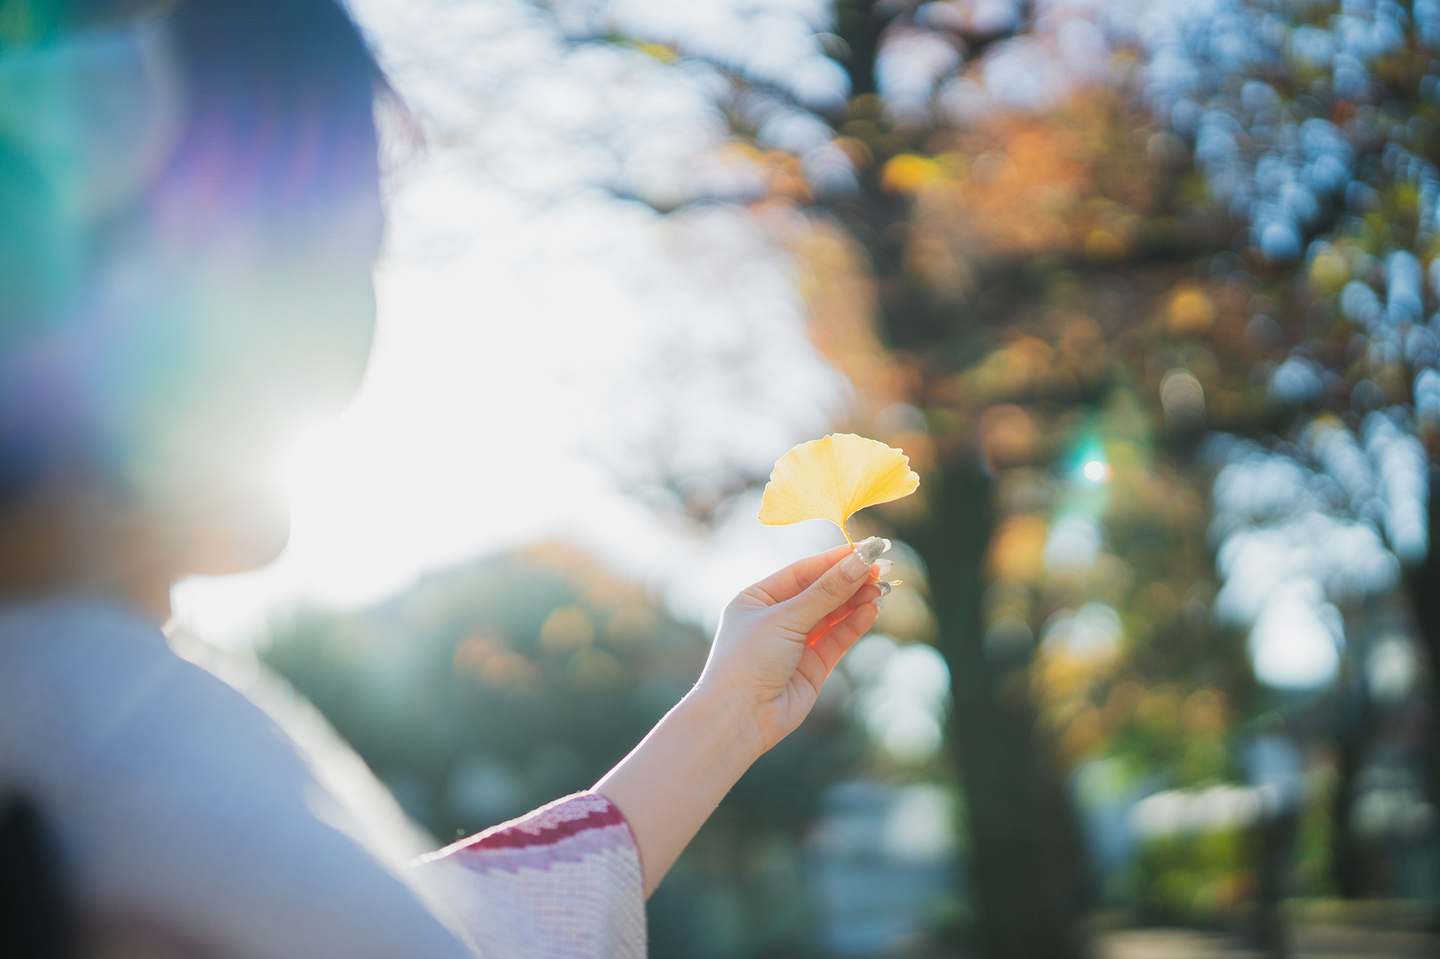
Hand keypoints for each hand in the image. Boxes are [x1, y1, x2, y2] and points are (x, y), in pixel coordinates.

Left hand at [696, 537, 888, 752]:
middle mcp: (776, 618)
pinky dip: (855, 624)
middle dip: (851, 581)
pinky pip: (838, 638)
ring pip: (833, 615)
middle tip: (883, 568)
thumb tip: (860, 562)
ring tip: (882, 590)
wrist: (739, 717)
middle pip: (821, 591)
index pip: (803, 571)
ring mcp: (795, 643)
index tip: (867, 549)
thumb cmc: (747, 660)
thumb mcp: (785, 618)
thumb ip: (826, 592)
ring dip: (857, 601)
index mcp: (757, 598)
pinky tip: (872, 611)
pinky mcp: (813, 667)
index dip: (835, 560)